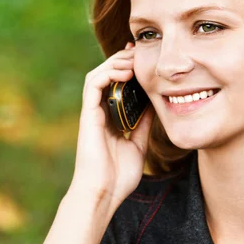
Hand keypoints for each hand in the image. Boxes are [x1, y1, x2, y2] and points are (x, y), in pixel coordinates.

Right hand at [70, 42, 154, 209]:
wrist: (103, 194)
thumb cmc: (118, 176)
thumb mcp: (138, 144)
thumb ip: (143, 123)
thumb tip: (156, 104)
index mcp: (110, 118)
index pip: (116, 84)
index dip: (128, 68)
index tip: (143, 57)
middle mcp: (99, 111)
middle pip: (106, 75)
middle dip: (122, 59)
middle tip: (139, 50)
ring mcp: (92, 112)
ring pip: (98, 74)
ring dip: (115, 62)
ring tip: (132, 57)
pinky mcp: (87, 114)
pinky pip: (93, 84)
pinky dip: (108, 73)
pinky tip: (125, 71)